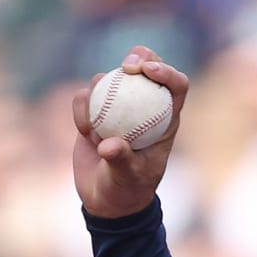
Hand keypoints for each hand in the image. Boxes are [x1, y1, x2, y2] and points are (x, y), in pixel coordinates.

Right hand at [71, 46, 188, 219]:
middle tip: (126, 66)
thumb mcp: (127, 178)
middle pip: (146, 68)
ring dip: (100, 93)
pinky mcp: (94, 110)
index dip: (166, 71)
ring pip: (111, 77)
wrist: (105, 198)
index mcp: (165, 119)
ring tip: (97, 131)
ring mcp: (118, 106)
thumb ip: (121, 160)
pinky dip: (80, 109)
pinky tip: (84, 133)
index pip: (176, 86)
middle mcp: (144, 107)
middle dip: (139, 57)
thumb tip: (109, 145)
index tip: (147, 71)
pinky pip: (84, 96)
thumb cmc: (127, 190)